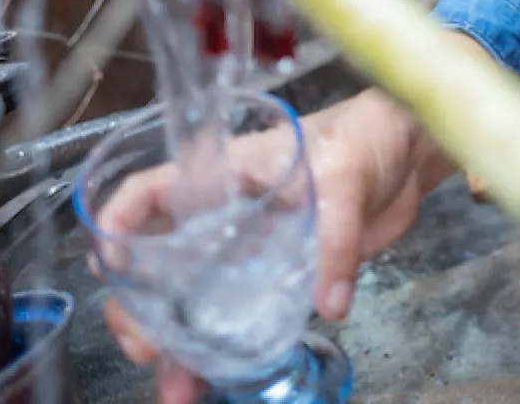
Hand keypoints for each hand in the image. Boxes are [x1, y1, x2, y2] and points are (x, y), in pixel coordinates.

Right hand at [99, 90, 456, 403]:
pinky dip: (224, 348)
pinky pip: (239, 314)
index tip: (111, 268)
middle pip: (159, 263)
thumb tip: (330, 304)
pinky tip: (214, 379)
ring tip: (177, 386)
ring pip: (194, 299)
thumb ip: (334, 240)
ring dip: (180, 342)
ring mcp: (248, 249)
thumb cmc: (365, 139)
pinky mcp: (278, 276)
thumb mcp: (343, 180)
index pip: (148, 192)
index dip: (118, 226)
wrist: (407, 154)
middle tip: (149, 349)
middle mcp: (223, 215)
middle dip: (142, 308)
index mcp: (222, 174)